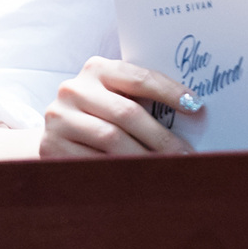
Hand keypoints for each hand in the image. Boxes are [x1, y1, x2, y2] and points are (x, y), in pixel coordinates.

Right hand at [40, 56, 200, 158]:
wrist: (57, 132)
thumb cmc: (100, 111)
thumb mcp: (116, 95)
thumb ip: (143, 97)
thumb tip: (192, 110)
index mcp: (97, 69)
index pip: (139, 78)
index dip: (170, 92)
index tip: (196, 107)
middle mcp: (75, 89)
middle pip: (127, 113)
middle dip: (161, 136)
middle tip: (186, 154)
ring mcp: (59, 118)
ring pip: (111, 140)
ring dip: (144, 158)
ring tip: (168, 169)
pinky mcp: (51, 146)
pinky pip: (93, 162)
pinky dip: (119, 172)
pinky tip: (138, 179)